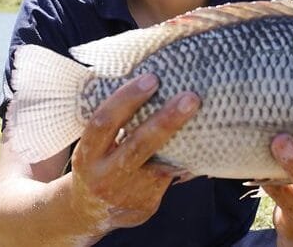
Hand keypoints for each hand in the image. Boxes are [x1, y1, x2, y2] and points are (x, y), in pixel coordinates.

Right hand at [69, 74, 199, 235]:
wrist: (90, 213)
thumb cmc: (97, 164)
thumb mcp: (94, 146)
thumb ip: (113, 124)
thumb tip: (148, 83)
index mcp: (88, 154)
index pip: (104, 122)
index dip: (127, 99)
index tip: (151, 79)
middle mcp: (105, 175)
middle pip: (138, 145)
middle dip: (166, 120)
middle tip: (190, 98)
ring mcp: (127, 193)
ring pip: (161, 164)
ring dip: (184, 141)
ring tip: (205, 117)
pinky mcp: (146, 204)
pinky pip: (171, 177)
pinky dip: (185, 159)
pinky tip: (200, 144)